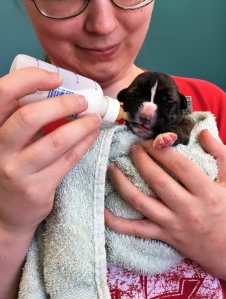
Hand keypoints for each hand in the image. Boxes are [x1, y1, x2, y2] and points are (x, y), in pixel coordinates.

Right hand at [0, 68, 100, 237]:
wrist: (7, 213)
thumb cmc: (12, 167)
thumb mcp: (9, 141)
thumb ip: (23, 120)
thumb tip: (57, 93)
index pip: (3, 93)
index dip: (30, 79)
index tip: (56, 77)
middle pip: (30, 117)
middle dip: (63, 104)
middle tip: (82, 101)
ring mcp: (16, 171)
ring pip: (56, 141)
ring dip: (81, 126)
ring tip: (94, 119)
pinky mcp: (36, 188)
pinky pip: (67, 160)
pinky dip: (83, 144)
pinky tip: (91, 136)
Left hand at [105, 129, 225, 279]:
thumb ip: (220, 154)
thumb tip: (203, 131)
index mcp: (205, 191)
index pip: (179, 165)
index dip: (162, 150)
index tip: (151, 141)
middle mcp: (186, 208)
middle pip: (156, 180)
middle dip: (141, 160)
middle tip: (133, 148)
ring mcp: (171, 224)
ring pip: (140, 202)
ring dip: (122, 183)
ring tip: (112, 167)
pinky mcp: (162, 236)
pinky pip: (133, 229)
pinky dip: (115, 220)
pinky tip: (101, 207)